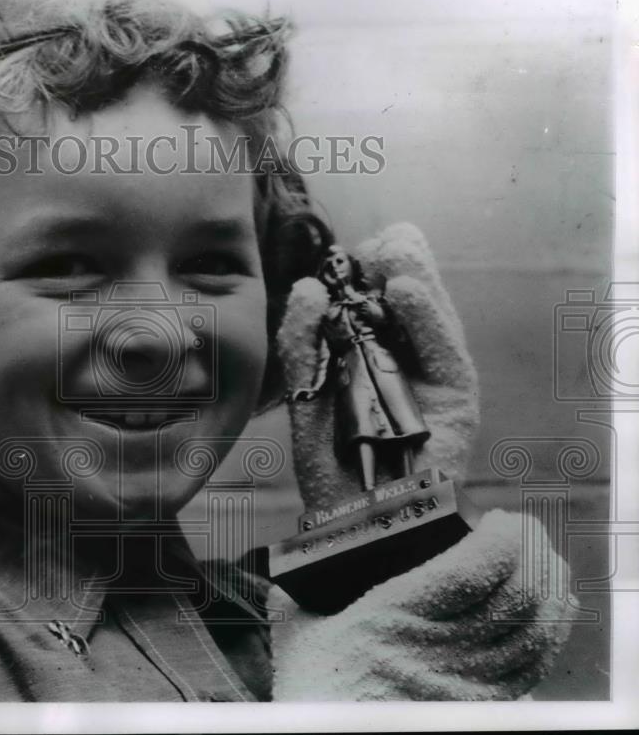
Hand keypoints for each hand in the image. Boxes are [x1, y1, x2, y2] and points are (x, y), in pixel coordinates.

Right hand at [268, 510, 575, 699]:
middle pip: (518, 599)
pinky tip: (549, 613)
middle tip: (527, 532)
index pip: (472, 572)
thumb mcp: (298, 630)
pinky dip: (550, 634)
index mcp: (393, 619)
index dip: (504, 539)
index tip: (503, 519)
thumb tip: (297, 559)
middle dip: (535, 555)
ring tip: (545, 564)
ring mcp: (467, 687)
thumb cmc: (312, 691)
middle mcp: (439, 652)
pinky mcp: (480, 711)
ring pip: (535, 634)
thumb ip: (300, 588)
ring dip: (551, 591)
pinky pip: (534, 669)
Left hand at [276, 223, 479, 507]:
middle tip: (376, 240)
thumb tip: (309, 287)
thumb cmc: (331, 463)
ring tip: (392, 248)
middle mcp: (410, 365)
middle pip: (410, 302)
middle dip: (396, 264)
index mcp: (374, 358)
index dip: (369, 272)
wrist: (353, 522)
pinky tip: (406, 290)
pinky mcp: (458, 400)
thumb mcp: (306, 392)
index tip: (351, 250)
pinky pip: (444, 351)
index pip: (378, 303)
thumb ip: (304, 342)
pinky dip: (426, 318)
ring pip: (431, 316)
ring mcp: (435, 380)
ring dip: (414, 276)